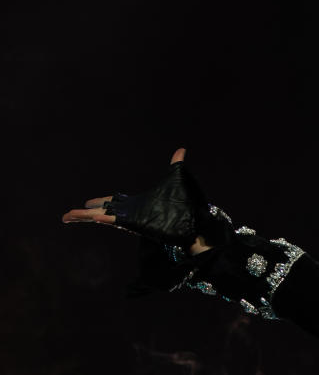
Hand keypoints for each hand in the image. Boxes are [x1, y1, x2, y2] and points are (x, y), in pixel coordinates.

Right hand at [62, 148, 214, 254]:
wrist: (195, 224)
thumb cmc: (186, 206)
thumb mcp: (176, 179)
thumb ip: (175, 164)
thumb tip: (181, 150)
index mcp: (137, 204)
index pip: (113, 202)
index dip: (100, 202)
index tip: (87, 203)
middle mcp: (132, 213)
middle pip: (102, 211)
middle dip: (85, 212)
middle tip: (67, 216)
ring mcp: (132, 219)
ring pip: (104, 217)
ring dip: (85, 216)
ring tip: (67, 217)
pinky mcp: (137, 224)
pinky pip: (117, 221)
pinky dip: (105, 218)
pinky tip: (93, 217)